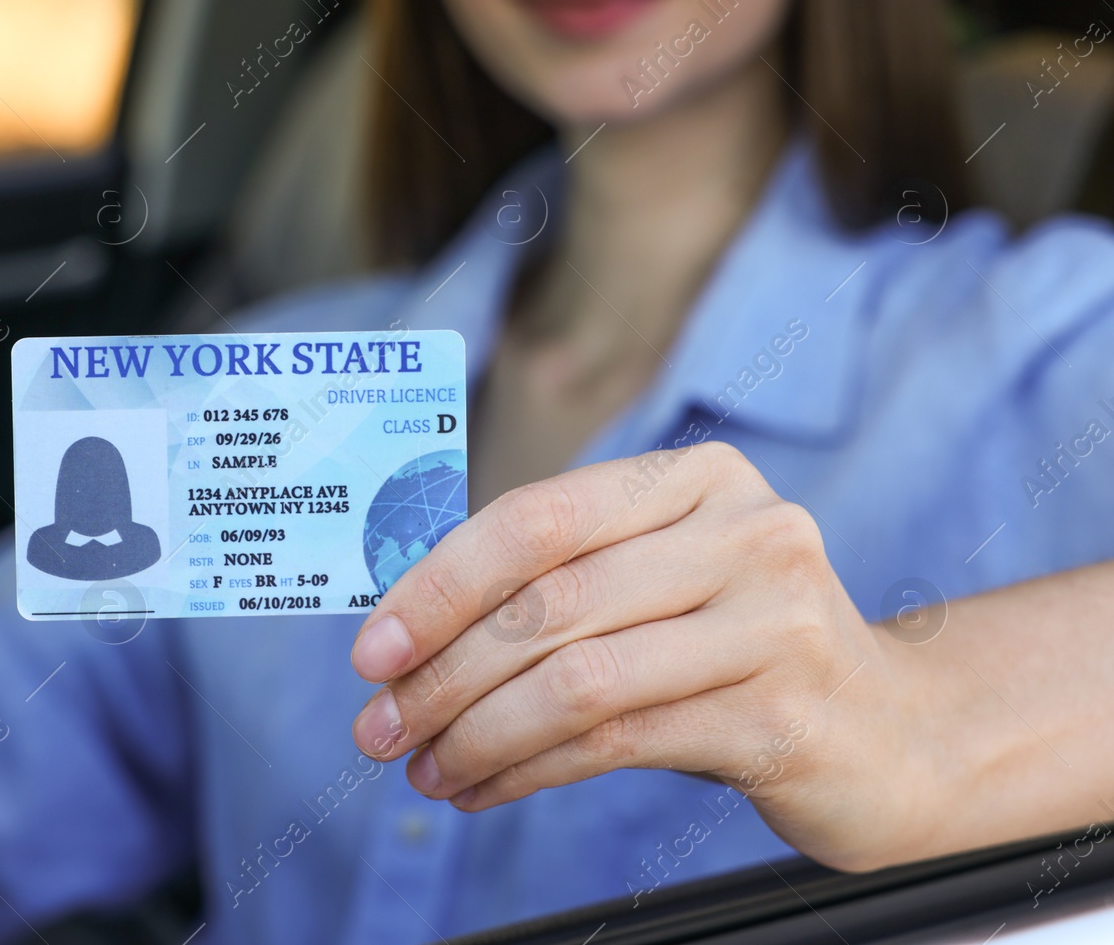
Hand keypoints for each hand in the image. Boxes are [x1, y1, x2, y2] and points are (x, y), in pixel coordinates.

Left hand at [348, 441, 925, 871]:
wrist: (892, 732)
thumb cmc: (738, 649)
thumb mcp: (660, 584)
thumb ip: (560, 580)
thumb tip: (407, 626)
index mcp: (698, 478)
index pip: (536, 518)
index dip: (438, 584)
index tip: (373, 648)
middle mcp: (745, 532)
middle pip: (548, 601)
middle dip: (441, 673)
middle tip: (379, 726)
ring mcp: (773, 621)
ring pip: (575, 678)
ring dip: (475, 732)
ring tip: (423, 767)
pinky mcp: (781, 713)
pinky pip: (615, 741)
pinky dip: (526, 770)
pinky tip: (482, 788)